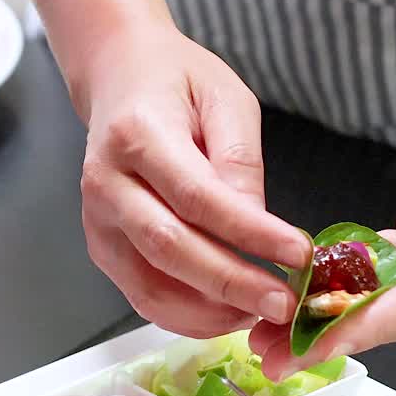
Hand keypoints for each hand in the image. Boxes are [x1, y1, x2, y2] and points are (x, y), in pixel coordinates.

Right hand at [77, 22, 309, 337]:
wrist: (120, 79)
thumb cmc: (176, 83)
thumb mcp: (226, 99)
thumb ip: (240, 162)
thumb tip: (260, 225)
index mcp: (137, 135)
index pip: (198, 197)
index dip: (250, 233)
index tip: (297, 253)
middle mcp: (107, 183)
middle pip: (171, 248)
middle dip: (233, 283)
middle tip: (285, 303)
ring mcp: (98, 221)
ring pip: (152, 285)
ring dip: (211, 311)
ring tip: (262, 311)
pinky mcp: (102, 247)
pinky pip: (143, 295)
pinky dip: (188, 316)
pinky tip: (228, 312)